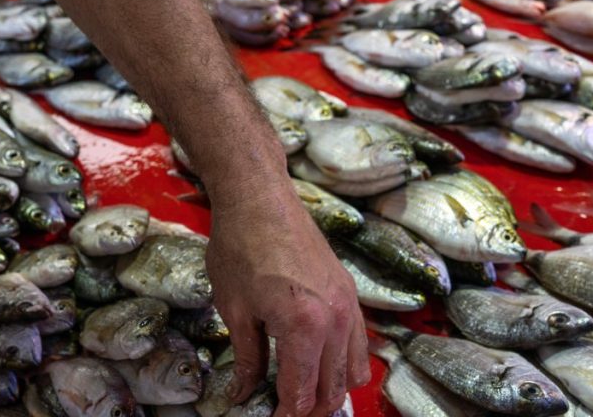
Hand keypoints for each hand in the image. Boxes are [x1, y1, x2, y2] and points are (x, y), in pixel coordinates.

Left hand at [206, 175, 370, 416]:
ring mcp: (348, 304)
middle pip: (334, 390)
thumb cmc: (239, 247)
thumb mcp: (235, 309)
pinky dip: (342, 363)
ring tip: (301, 394)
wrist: (260, 197)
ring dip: (330, 391)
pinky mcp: (349, 292)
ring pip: (353, 371)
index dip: (285, 415)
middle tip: (284, 412)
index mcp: (303, 327)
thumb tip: (244, 395)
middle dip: (310, 410)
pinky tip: (318, 363)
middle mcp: (335, 319)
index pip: (301, 393)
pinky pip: (358, 343)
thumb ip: (247, 359)